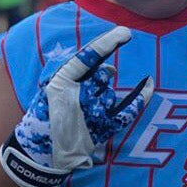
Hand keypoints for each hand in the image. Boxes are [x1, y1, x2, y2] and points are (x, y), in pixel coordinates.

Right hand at [0, 27, 152, 186]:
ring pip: (110, 92)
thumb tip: (109, 67)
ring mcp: (93, 113)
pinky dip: (140, 98)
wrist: (38, 154)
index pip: (90, 56)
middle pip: (103, 75)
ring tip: (85, 110)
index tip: (125, 32)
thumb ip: (76, 73)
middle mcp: (79, 96)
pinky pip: (129, 110)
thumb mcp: (49, 88)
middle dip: (101, 77)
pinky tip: (148, 86)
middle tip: (87, 90)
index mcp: (61, 82)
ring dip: (103, 95)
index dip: (108, 42)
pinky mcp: (103, 129)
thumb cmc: (43, 115)